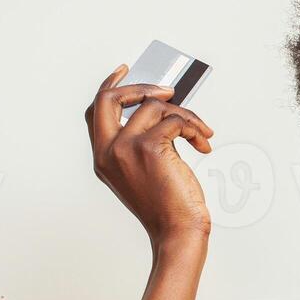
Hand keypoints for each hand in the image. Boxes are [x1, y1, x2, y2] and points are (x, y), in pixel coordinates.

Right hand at [85, 63, 214, 242]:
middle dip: (141, 86)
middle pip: (110, 98)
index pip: (96, 111)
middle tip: (170, 90)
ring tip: (201, 134)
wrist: (178, 229)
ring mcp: (125, 148)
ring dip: (186, 116)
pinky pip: (175, 120)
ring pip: (154, 106)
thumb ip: (142, 139)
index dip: (110, 86)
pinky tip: (203, 144)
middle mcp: (108, 151)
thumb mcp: (145, 168)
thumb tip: (160, 107)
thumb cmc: (168, 203)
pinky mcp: (149, 147)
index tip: (126, 70)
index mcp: (103, 157)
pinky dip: (194, 127)